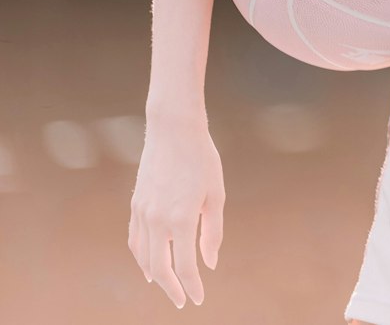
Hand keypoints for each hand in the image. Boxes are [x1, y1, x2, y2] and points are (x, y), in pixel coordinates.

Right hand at [128, 115, 225, 308]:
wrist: (173, 129)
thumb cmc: (201, 159)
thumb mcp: (216, 194)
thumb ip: (212, 232)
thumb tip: (210, 263)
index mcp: (181, 220)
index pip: (184, 267)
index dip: (191, 286)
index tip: (197, 298)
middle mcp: (157, 221)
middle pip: (159, 268)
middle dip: (171, 288)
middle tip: (182, 300)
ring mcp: (142, 213)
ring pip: (143, 257)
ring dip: (154, 275)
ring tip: (166, 284)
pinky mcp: (135, 204)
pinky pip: (135, 239)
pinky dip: (140, 256)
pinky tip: (148, 261)